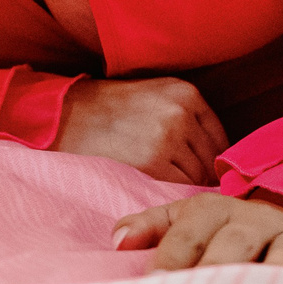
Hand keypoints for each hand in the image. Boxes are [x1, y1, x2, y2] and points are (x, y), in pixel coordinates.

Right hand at [50, 76, 227, 184]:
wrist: (62, 114)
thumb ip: (186, 115)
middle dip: (198, 172)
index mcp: (185, 92)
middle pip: (211, 159)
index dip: (208, 158)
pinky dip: (170, 190)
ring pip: (197, 175)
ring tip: (159, 180)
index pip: (220, 138)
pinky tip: (152, 184)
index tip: (195, 168)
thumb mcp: (152, 95)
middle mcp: (180, 112)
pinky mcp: (152, 161)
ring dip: (183, 183)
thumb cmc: (106, 109)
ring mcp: (167, 137)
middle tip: (175, 178)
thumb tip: (218, 157)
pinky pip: (178, 186)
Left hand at [113, 193, 282, 270]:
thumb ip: (149, 228)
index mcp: (214, 210)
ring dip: (275, 277)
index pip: (188, 235)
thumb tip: (117, 241)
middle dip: (218, 271)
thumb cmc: (221, 230)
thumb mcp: (183, 219)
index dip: (172, 260)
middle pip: (236, 244)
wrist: (282, 216)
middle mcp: (257, 220)